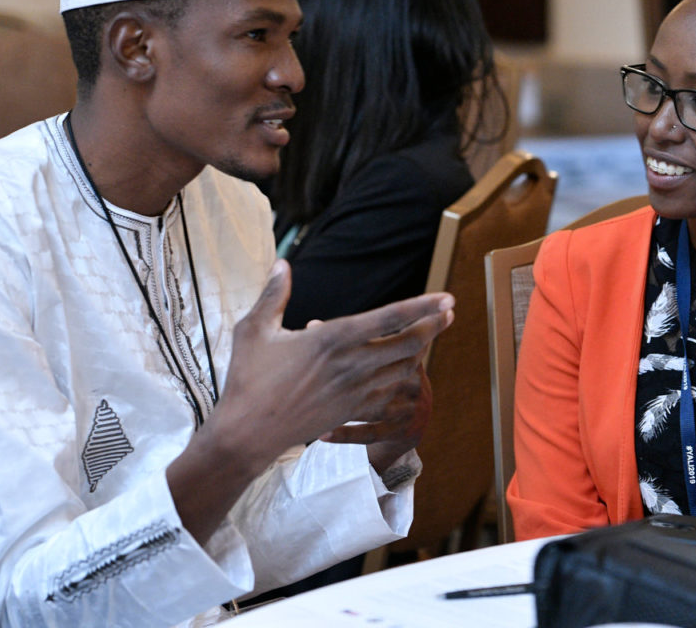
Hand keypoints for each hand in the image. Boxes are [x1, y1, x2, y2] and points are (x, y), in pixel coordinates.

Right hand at [214, 260, 452, 465]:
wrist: (248, 433)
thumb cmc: (248, 379)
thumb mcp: (254, 329)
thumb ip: (274, 294)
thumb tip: (282, 262)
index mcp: (332, 338)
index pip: (390, 317)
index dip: (423, 306)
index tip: (447, 297)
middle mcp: (352, 364)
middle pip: (409, 343)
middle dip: (434, 326)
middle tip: (448, 312)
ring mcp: (356, 391)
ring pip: (404, 369)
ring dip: (420, 351)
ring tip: (428, 335)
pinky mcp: (353, 411)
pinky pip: (392, 394)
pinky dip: (403, 379)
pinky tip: (405, 369)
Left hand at [318, 345, 431, 473]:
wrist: (409, 428)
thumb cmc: (385, 385)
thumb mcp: (381, 361)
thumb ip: (356, 341)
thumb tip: (312, 324)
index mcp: (406, 357)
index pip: (389, 341)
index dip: (361, 338)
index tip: (326, 337)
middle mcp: (413, 381)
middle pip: (384, 371)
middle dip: (350, 370)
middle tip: (315, 371)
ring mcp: (409, 408)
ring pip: (376, 404)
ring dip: (346, 403)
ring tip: (316, 404)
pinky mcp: (401, 434)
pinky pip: (372, 433)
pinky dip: (347, 434)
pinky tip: (323, 434)